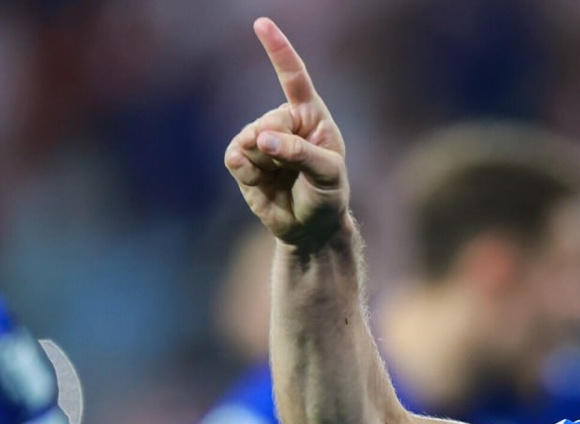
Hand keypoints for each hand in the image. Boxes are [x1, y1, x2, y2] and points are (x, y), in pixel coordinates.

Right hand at [224, 18, 348, 249]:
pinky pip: (235, 157)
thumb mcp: (328, 175)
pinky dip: (248, 173)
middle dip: (281, 148)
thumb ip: (300, 153)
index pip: (293, 77)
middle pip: (269, 121)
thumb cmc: (327, 195)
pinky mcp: (243, 158)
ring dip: (265, 164)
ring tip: (282, 178)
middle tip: (296, 171)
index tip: (261, 23)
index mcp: (310, 115)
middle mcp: (283, 121)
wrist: (310, 227)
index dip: (278, 50)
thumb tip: (263, 139)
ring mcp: (260, 139)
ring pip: (249, 140)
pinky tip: (261, 182)